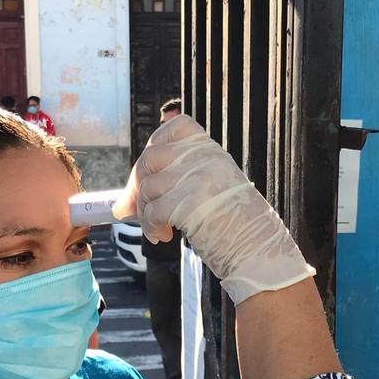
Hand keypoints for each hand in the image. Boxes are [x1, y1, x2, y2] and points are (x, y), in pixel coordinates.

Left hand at [113, 115, 313, 304]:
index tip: (149, 172)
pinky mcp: (190, 203)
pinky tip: (162, 236)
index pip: (175, 126)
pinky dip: (150, 226)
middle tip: (136, 211)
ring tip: (159, 229)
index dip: (154, 145)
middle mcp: (206, 158)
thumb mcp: (210, 190)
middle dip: (137, 186)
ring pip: (148, 186)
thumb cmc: (232, 226)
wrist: (259, 251)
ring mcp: (199, 179)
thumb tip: (120, 204)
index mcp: (213, 151)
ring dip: (145, 212)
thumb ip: (174, 183)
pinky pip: (152, 211)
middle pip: (151, 158)